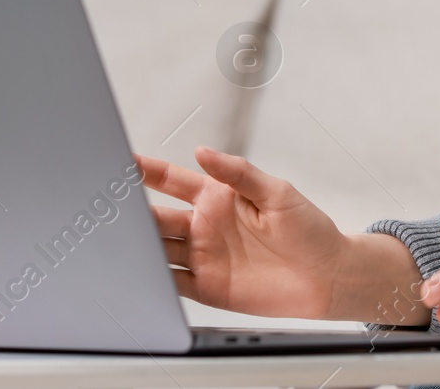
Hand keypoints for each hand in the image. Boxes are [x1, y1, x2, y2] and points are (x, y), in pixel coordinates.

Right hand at [137, 148, 349, 319]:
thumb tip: (204, 151)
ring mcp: (204, 257)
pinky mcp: (209, 287)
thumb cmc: (308, 230)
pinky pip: (174, 283)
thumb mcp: (276, 192)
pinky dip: (156, 281)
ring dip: (140, 247)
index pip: (173, 181)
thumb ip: (238, 173)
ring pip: (160, 250)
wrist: (328, 275)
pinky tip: (142, 275)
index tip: (123, 162)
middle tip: (112, 208)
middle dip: (133, 212)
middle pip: (158, 217)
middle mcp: (206, 227)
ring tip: (118, 242)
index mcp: (218, 198)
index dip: (147, 171)